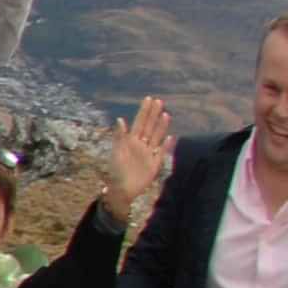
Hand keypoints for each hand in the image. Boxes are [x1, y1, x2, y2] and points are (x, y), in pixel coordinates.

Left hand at [106, 96, 172, 213]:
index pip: (139, 122)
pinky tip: (171, 137)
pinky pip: (161, 152)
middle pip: (149, 127)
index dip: (144, 111)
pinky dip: (166, 145)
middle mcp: (141, 145)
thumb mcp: (116, 152)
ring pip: (157, 137)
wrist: (122, 189)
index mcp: (130, 141)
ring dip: (161, 126)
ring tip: (166, 114)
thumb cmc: (116, 171)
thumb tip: (120, 119)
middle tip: (159, 101)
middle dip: (153, 114)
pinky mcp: (154, 164)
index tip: (149, 99)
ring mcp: (149, 153)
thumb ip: (119, 136)